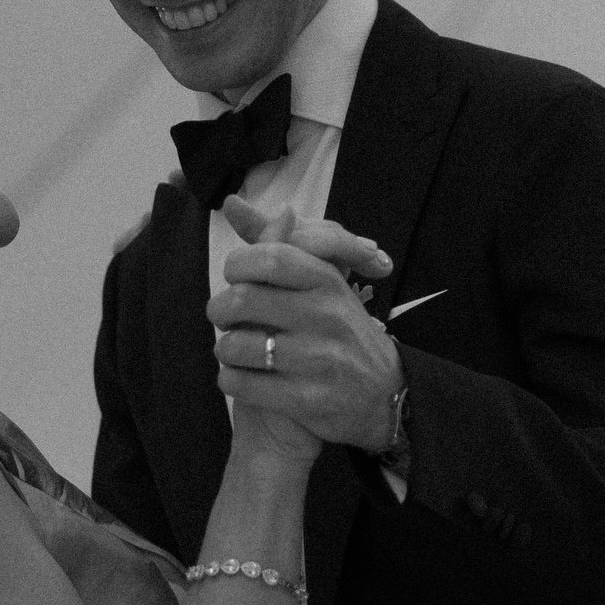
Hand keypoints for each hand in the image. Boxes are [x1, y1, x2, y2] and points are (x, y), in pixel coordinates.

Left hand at [211, 200, 401, 453]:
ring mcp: (318, 360)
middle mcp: (326, 317)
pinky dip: (230, 381)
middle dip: (219, 310)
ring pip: (237, 345)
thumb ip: (278, 247)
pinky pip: (243, 384)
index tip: (234, 278)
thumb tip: (234, 205)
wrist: (385, 398)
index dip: (238, 265)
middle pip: (244, 299)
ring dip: (224, 349)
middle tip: (222, 318)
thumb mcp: (324, 286)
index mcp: (328, 283)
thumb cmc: (342, 335)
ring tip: (232, 352)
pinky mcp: (307, 399)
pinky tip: (238, 378)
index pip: (270, 256)